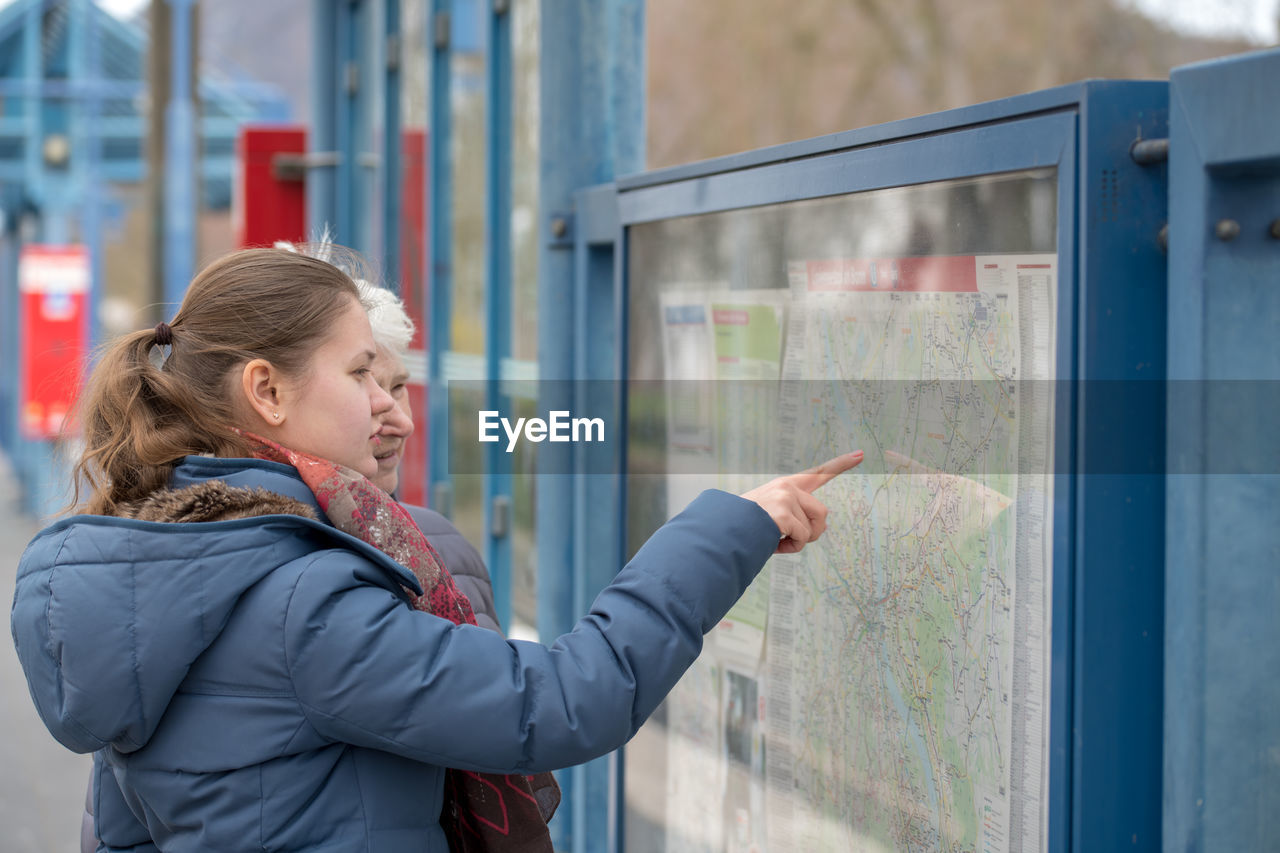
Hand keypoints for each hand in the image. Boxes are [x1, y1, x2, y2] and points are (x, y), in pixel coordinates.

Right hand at [739, 451, 862, 553]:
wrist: (724, 529)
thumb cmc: (748, 527)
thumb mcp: (773, 515)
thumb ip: (797, 515)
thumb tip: (819, 528)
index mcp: (786, 486)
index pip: (818, 473)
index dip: (840, 464)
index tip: (861, 454)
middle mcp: (787, 487)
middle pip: (822, 512)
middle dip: (812, 531)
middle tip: (790, 538)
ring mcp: (785, 498)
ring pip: (814, 527)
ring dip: (801, 540)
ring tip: (778, 539)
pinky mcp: (783, 513)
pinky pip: (802, 538)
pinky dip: (791, 548)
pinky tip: (773, 543)